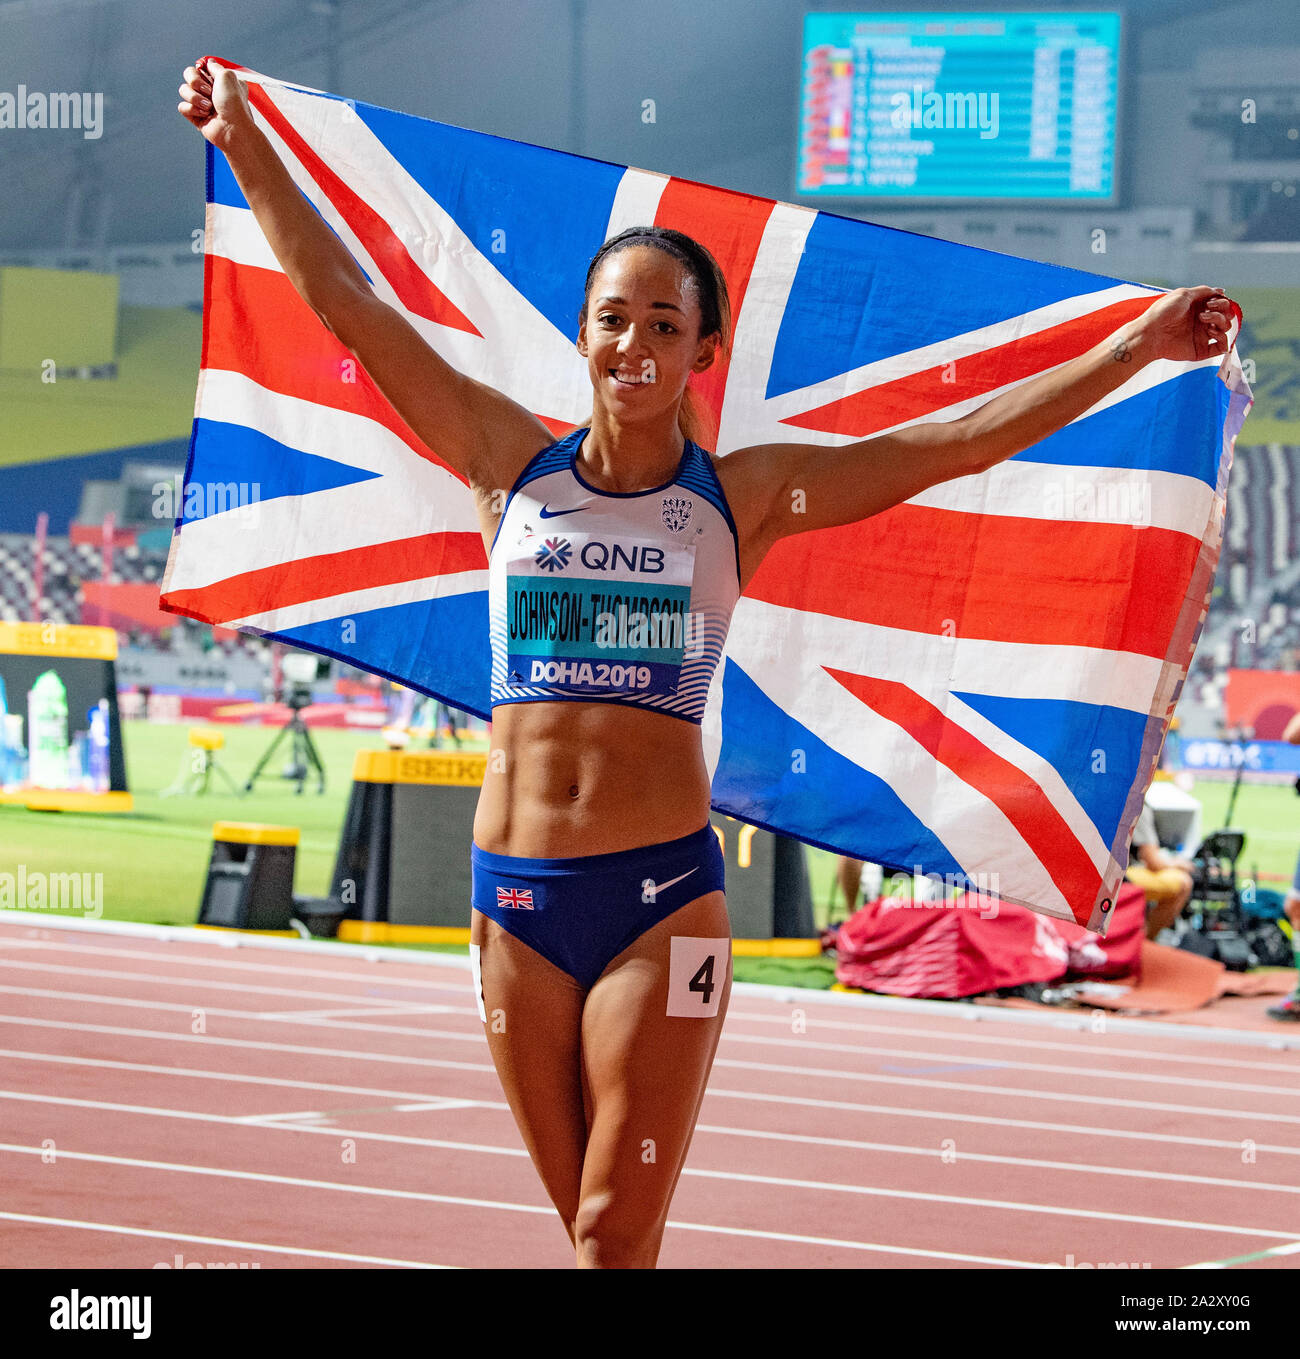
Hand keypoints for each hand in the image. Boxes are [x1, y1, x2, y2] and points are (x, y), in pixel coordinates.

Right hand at [178, 57, 252, 149]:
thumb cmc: (234, 104)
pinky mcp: (196, 116)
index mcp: (219, 81)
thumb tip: (209, 62)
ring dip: (195, 97)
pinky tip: (205, 115)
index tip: (208, 76)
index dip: (200, 70)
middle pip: (188, 75)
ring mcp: (202, 103)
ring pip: (184, 90)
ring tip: (209, 107)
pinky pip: (183, 107)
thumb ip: (216, 66)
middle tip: (208, 91)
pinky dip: (192, 110)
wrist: (233, 129)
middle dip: (195, 81)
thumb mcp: (228, 76)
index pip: (199, 67)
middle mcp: (210, 91)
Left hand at [1126, 286, 1240, 364]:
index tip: (1210, 303)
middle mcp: (1202, 322)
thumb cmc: (1163, 312)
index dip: (1222, 302)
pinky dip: (1223, 339)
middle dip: (1223, 311)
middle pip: (1226, 316)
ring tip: (1203, 320)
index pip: (1222, 304)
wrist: (1150, 334)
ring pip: (1225, 328)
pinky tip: (1211, 332)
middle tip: (1206, 312)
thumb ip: (1204, 291)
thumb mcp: (1183, 294)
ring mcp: (1202, 336)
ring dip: (1220, 321)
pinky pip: (1221, 347)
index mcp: (1199, 308)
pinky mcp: (1200, 350)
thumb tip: (1221, 290)